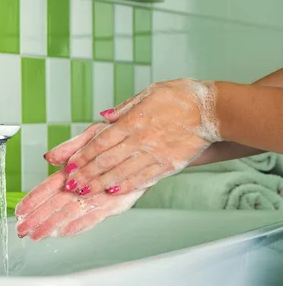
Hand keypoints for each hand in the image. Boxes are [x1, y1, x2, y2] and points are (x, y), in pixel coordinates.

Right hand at [15, 122, 145, 239]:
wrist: (149, 142)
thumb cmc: (120, 138)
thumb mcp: (91, 136)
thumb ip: (70, 148)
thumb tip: (48, 158)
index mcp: (75, 171)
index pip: (48, 188)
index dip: (33, 199)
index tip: (20, 209)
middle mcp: (84, 186)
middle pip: (55, 205)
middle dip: (37, 218)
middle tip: (22, 229)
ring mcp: (97, 196)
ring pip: (70, 213)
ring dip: (52, 225)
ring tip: (37, 235)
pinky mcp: (114, 204)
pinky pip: (94, 216)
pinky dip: (79, 224)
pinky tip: (64, 232)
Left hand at [61, 79, 220, 196]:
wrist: (214, 111)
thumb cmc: (183, 98)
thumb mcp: (150, 93)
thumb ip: (124, 108)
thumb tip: (103, 117)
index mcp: (134, 121)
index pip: (101, 142)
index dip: (83, 156)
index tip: (69, 165)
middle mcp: (141, 140)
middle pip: (106, 160)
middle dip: (86, 174)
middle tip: (70, 185)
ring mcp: (154, 155)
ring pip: (122, 173)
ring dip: (100, 184)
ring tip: (84, 193)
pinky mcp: (168, 166)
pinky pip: (143, 178)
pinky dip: (126, 186)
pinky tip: (113, 192)